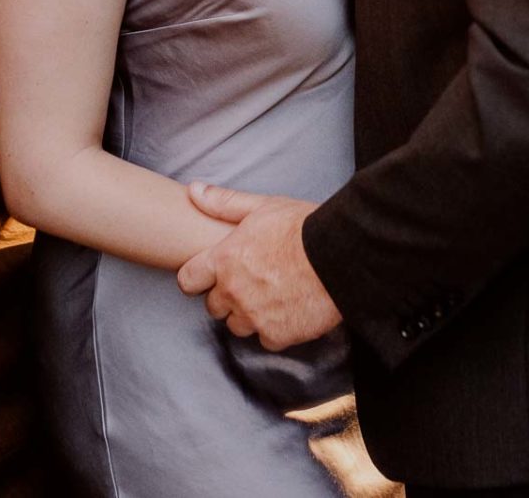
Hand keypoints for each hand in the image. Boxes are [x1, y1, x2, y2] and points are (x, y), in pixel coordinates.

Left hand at [176, 182, 342, 349]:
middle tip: (251, 281)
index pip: (188, 280)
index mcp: (225, 260)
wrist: (341, 255)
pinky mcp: (277, 335)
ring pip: (237, 325)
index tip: (212, 273)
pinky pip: (265, 338)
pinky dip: (274, 327)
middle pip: (213, 306)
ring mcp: (254, 316)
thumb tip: (194, 190)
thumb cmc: (302, 226)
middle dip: (227, 296)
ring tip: (270, 295)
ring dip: (248, 314)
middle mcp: (234, 292)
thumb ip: (223, 202)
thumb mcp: (262, 206)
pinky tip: (288, 308)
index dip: (198, 277)